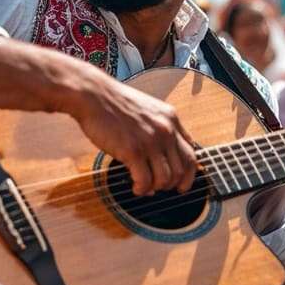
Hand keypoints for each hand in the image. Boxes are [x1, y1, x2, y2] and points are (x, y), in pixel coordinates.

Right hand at [68, 71, 197, 195]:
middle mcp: (165, 130)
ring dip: (155, 188)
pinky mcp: (133, 151)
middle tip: (159, 188)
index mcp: (171, 118)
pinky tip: (135, 187)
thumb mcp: (147, 109)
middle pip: (182, 169)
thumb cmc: (114, 103)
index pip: (191, 152)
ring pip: (165, 179)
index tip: (181, 182)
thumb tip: (158, 162)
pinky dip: (141, 189)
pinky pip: (145, 181)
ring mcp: (150, 141)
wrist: (93, 95)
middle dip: (172, 184)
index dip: (189, 172)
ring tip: (144, 187)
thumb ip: (158, 130)